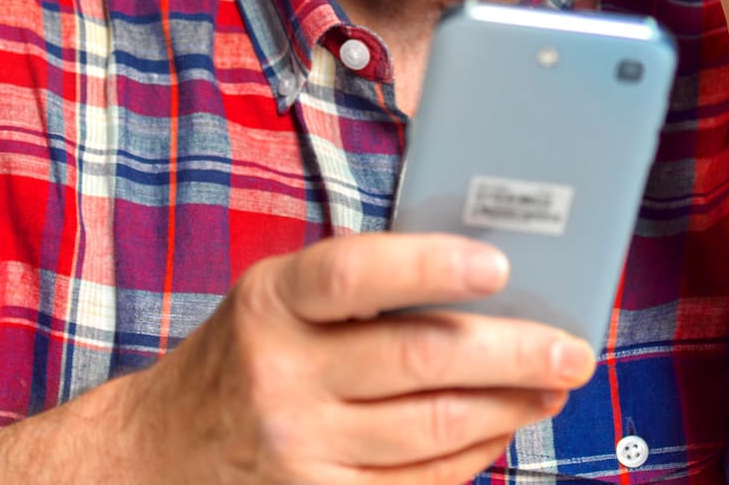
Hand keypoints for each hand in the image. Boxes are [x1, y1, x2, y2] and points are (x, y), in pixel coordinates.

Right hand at [122, 233, 597, 483]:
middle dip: (512, 353)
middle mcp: (280, 376)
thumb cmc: (244, 358)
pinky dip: (473, 456)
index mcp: (271, 303)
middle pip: (419, 359)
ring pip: (434, 429)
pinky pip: (420, 484)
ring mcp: (298, 449)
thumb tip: (484, 283)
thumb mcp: (276, 302)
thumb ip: (357, 289)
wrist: (159, 452)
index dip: (430, 267)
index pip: (355, 275)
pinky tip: (501, 429)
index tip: (496, 264)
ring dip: (509, 407)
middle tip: (570, 348)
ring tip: (552, 385)